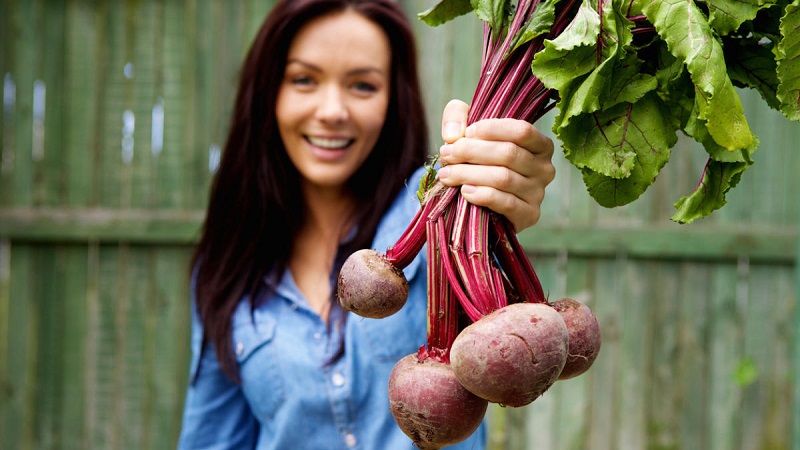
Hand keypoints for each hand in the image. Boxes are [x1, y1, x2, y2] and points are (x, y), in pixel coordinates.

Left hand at [436, 99, 555, 231]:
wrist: (481, 203)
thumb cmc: (478, 161)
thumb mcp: (468, 131)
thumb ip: (457, 116)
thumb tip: (453, 134)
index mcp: (539, 144)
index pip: (522, 131)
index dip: (491, 129)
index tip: (465, 134)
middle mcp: (544, 168)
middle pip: (509, 154)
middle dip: (472, 152)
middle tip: (447, 154)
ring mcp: (538, 193)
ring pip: (503, 178)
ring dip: (469, 174)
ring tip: (447, 174)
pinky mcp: (529, 214)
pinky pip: (506, 203)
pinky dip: (482, 195)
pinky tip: (465, 191)